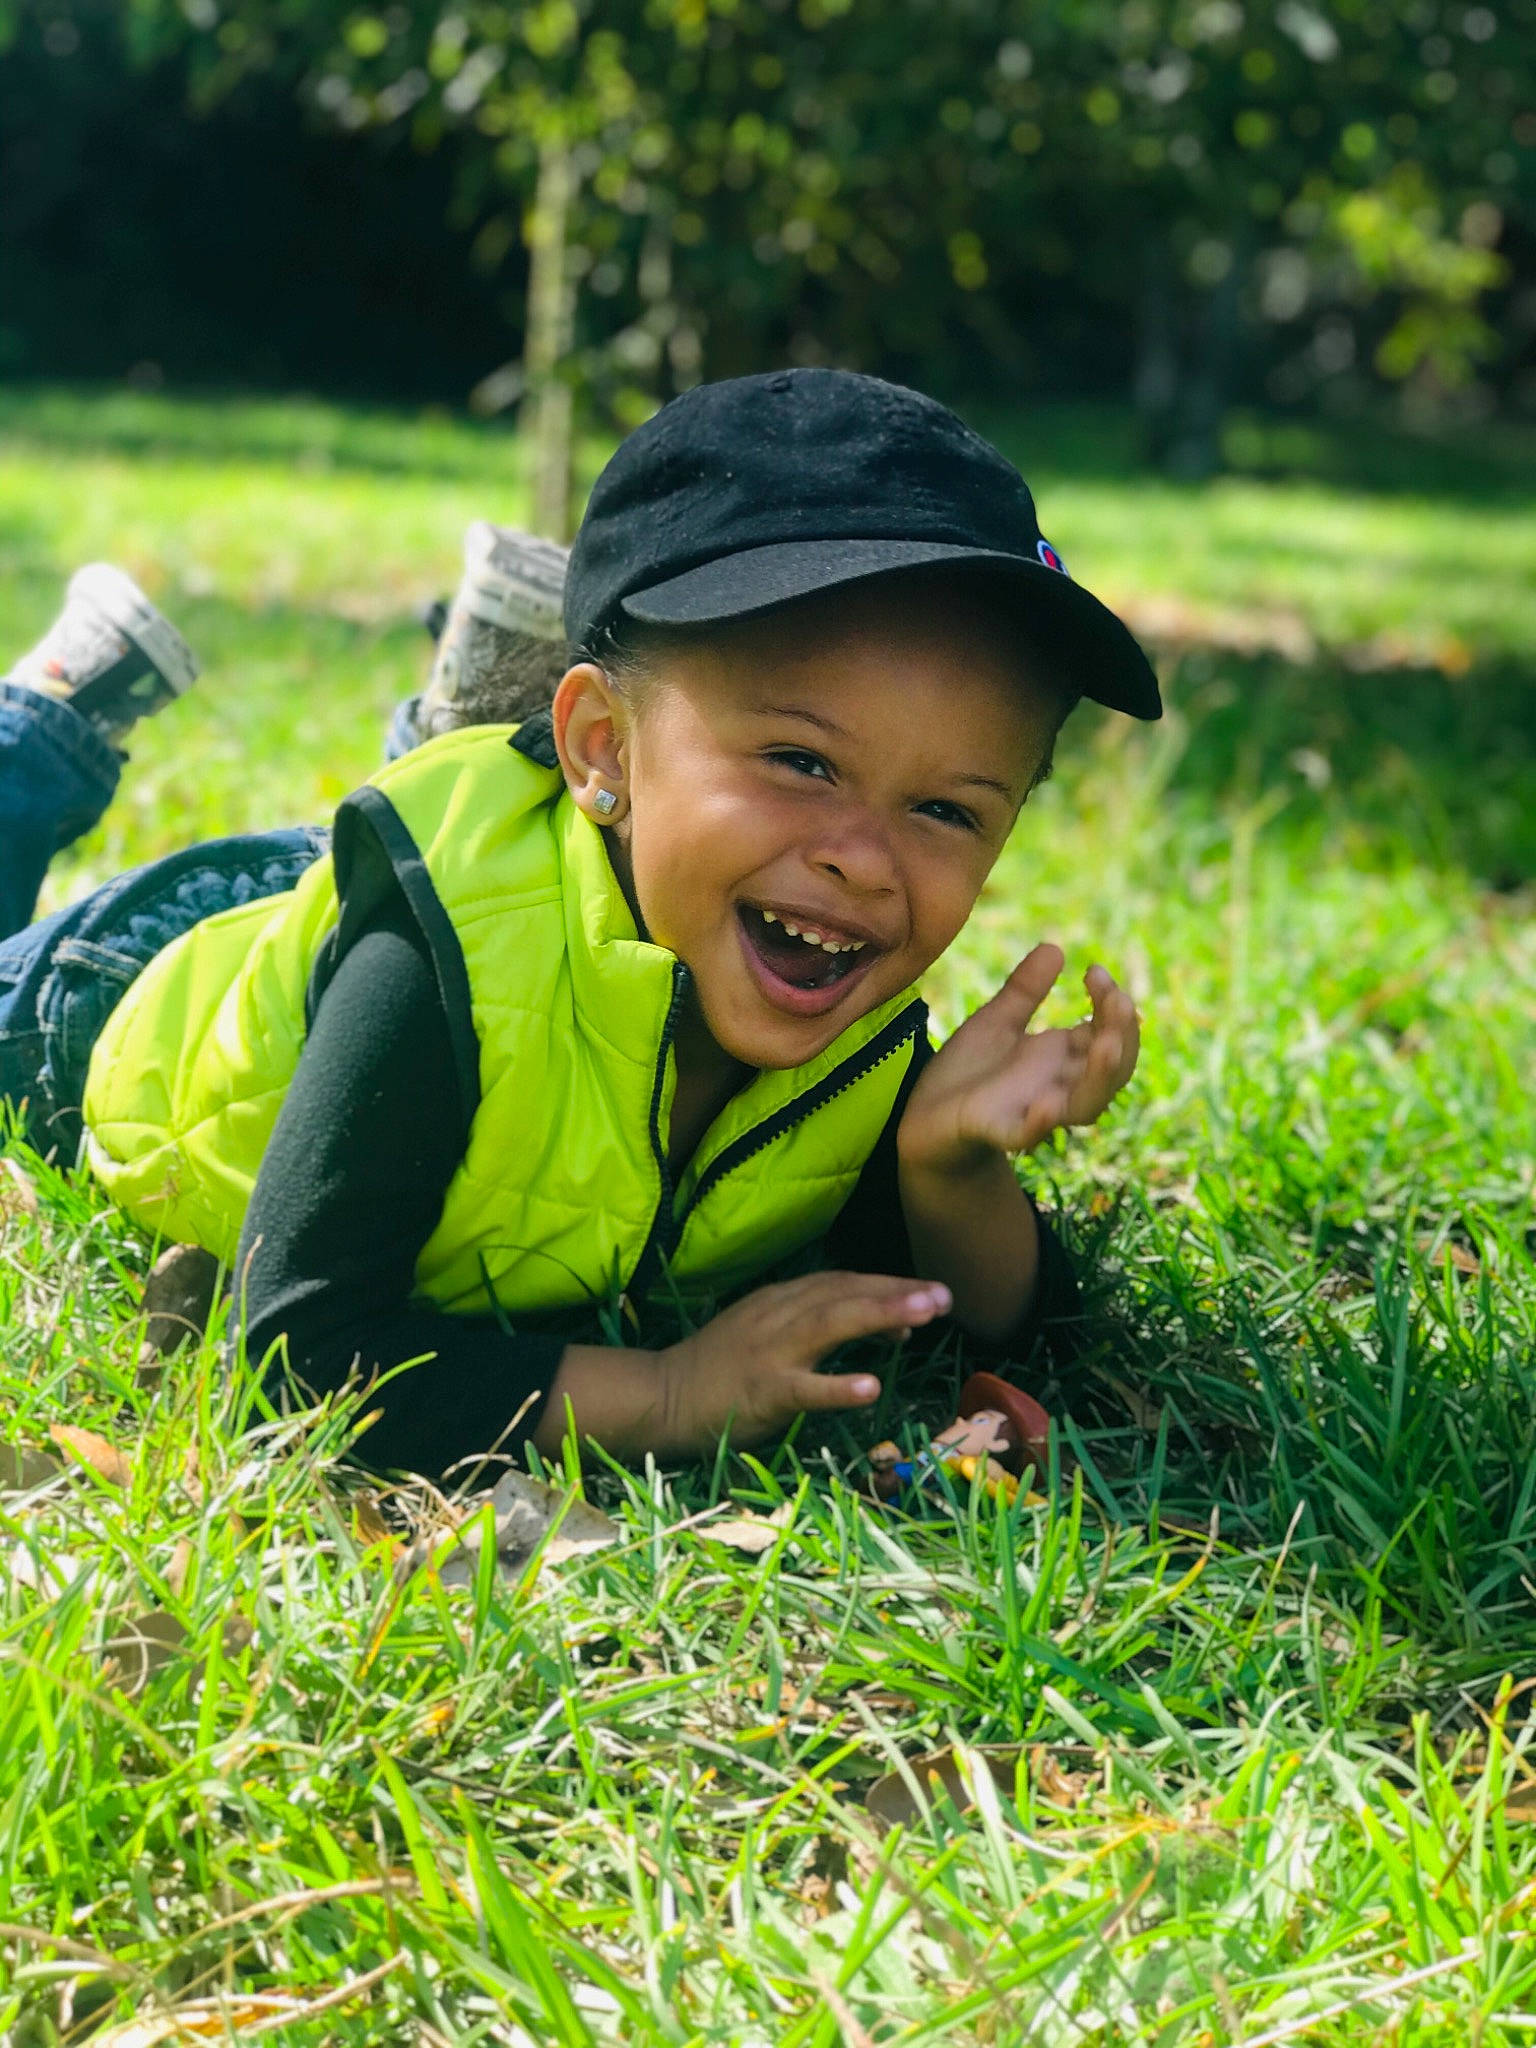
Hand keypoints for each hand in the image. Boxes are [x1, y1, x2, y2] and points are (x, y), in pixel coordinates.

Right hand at [657, 1271, 951, 1452]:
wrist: (662, 1395)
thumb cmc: (722, 1369)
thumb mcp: (771, 1332)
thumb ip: (825, 1325)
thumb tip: (894, 1324)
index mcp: (780, 1300)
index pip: (842, 1282)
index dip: (886, 1284)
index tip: (929, 1292)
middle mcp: (778, 1316)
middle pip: (843, 1295)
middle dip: (895, 1291)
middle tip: (944, 1295)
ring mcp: (770, 1352)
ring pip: (830, 1326)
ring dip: (879, 1316)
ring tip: (923, 1317)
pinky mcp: (762, 1391)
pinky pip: (805, 1388)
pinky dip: (838, 1385)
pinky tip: (872, 1387)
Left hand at [898, 942, 1139, 1176]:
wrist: (923, 1119)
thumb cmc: (967, 1074)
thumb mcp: (995, 1022)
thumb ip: (1024, 991)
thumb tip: (1054, 948)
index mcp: (1062, 1058)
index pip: (1108, 1033)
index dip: (1112, 1004)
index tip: (1094, 971)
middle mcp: (1058, 1086)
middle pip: (1111, 1069)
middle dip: (1122, 1034)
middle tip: (1118, 999)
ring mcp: (1031, 1111)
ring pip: (1084, 1105)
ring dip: (1100, 1077)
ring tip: (1106, 1045)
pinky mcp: (996, 1131)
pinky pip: (1024, 1134)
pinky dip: (1038, 1125)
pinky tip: (1047, 1106)